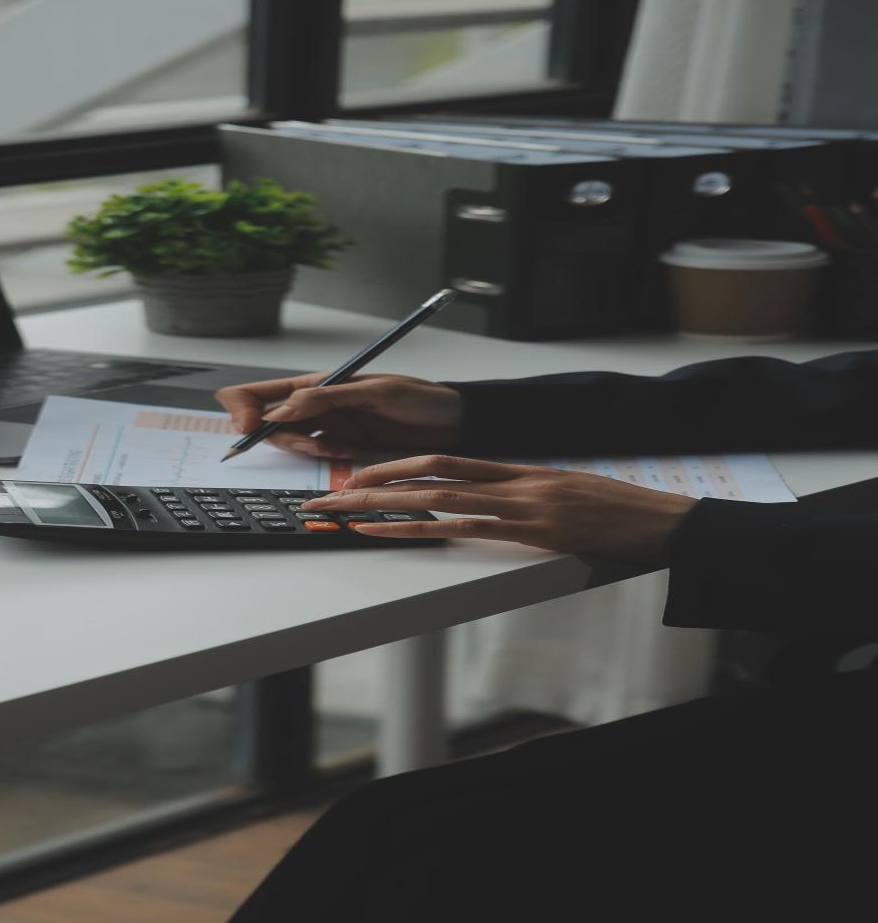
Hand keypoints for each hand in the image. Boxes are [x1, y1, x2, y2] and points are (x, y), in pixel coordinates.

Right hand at [214, 373, 461, 458]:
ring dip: (306, 449)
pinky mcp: (341, 444)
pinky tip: (349, 453)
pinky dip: (325, 458)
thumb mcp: (375, 391)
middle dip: (282, 438)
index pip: (259, 392)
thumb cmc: (420, 397)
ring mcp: (326, 425)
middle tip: (314, 445)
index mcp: (316, 382)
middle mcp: (315, 403)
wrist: (452, 420)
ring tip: (338, 448)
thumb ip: (327, 397)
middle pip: (268, 422)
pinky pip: (316, 455)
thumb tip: (283, 409)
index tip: (251, 429)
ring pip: (291, 441)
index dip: (244, 410)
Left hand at [301, 454, 697, 561]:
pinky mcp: (532, 528)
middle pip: (425, 472)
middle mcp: (511, 479)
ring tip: (340, 512)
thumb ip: (524, 496)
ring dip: (381, 505)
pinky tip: (387, 535)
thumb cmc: (618, 513)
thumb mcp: (565, 494)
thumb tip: (490, 505)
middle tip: (328, 495)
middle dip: (371, 482)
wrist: (665, 521)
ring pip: (434, 495)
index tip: (361, 475)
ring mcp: (520, 502)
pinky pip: (462, 526)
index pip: (444, 459)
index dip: (398, 465)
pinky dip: (418, 531)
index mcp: (517, 469)